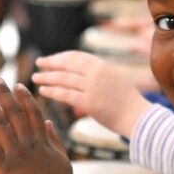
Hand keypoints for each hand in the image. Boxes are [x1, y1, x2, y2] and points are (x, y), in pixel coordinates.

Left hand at [0, 77, 78, 173]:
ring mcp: (16, 156)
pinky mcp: (3, 170)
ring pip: (1, 125)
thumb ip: (54, 140)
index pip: (33, 113)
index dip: (24, 98)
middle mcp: (29, 145)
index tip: (17, 85)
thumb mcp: (62, 160)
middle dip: (4, 95)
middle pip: (15, 114)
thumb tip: (47, 122)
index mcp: (42, 142)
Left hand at [31, 51, 151, 137]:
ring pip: (63, 79)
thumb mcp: (114, 79)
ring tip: (35, 78)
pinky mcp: (89, 102)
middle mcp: (96, 73)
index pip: (76, 56)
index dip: (61, 57)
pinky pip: (64, 94)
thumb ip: (98, 74)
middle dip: (50, 63)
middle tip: (38, 63)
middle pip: (67, 64)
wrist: (137, 117)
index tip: (50, 59)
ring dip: (47, 77)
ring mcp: (92, 87)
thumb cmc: (126, 101)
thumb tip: (80, 73)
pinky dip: (51, 92)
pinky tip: (42, 91)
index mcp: (102, 65)